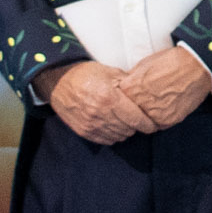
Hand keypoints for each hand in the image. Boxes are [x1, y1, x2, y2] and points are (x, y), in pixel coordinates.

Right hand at [38, 61, 156, 144]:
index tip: (154, 124)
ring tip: (126, 122)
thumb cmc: (86, 74)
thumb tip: (146, 93)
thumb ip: (128, 84)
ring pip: (118, 137)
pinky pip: (105, 140)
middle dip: (137, 126)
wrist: (58, 81)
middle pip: (129, 130)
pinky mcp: (83, 131)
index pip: (136, 119)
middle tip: (138, 119)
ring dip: (125, 131)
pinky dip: (113, 136)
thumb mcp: (110, 72)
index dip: (148, 124)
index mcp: (110, 98)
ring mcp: (91, 125)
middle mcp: (100, 114)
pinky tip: (113, 126)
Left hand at [119, 43, 211, 131]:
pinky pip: (157, 124)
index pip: (117, 100)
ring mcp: (154, 114)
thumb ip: (131, 79)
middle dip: (133, 108)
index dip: (122, 98)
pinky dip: (158, 118)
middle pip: (128, 113)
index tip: (126, 96)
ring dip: (145, 115)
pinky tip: (163, 107)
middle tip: (141, 101)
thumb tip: (124, 88)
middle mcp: (141, 103)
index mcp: (131, 87)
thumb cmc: (171, 61)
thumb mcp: (144, 65)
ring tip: (154, 104)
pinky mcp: (168, 121)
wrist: (196, 66)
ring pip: (142, 122)